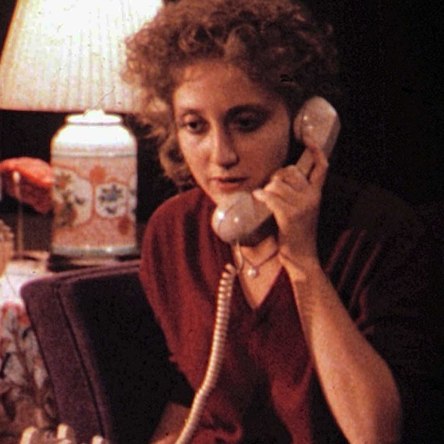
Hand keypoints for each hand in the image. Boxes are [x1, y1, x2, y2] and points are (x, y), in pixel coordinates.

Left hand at [253, 144, 327, 265]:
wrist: (302, 257)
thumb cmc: (296, 232)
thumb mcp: (302, 210)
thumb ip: (296, 193)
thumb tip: (279, 177)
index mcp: (316, 194)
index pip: (321, 166)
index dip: (316, 150)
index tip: (308, 136)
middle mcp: (312, 197)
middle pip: (290, 171)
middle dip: (277, 177)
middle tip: (273, 190)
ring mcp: (302, 206)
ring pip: (277, 184)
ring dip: (267, 190)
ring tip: (267, 200)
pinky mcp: (290, 215)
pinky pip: (270, 196)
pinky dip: (262, 196)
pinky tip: (259, 199)